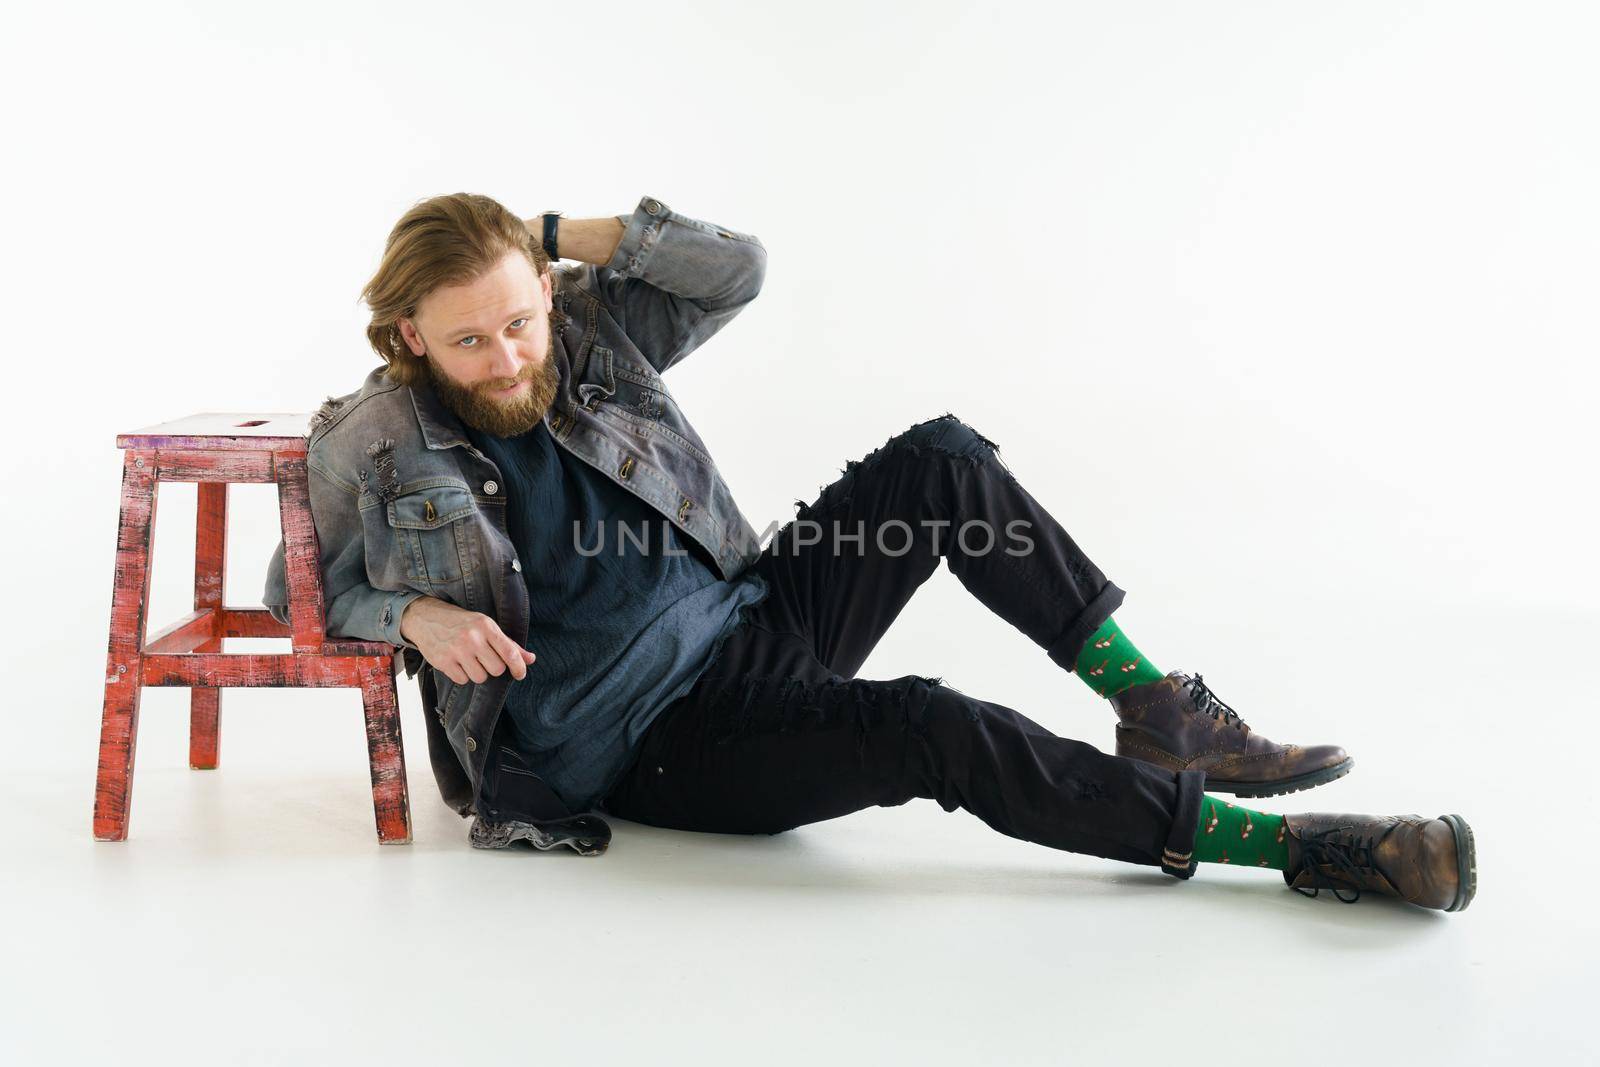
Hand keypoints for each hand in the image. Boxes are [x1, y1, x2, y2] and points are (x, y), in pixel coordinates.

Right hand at [400, 596, 535, 684]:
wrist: (426, 618)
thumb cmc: (462, 623)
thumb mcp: (486, 626)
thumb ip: (508, 644)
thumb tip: (530, 659)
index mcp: (486, 626)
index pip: (510, 652)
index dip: (519, 667)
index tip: (520, 674)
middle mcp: (472, 638)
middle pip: (496, 669)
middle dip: (492, 667)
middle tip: (483, 658)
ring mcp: (456, 650)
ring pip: (480, 677)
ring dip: (477, 672)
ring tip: (468, 659)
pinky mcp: (443, 661)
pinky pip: (462, 680)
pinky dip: (462, 675)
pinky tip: (456, 662)